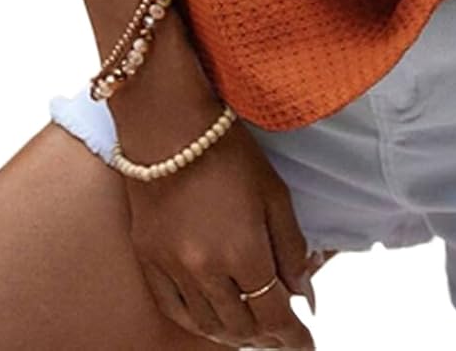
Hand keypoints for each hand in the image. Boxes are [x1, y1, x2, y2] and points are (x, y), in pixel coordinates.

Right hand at [120, 102, 319, 348]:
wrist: (168, 126)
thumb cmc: (228, 150)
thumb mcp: (274, 193)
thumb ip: (291, 247)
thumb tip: (304, 294)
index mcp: (243, 251)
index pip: (274, 315)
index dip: (293, 336)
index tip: (306, 344)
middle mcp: (205, 270)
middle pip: (242, 326)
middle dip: (268, 338)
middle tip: (283, 337)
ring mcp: (172, 269)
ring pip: (208, 326)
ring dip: (236, 335)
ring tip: (254, 333)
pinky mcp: (148, 260)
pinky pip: (175, 311)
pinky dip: (199, 324)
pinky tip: (214, 324)